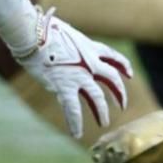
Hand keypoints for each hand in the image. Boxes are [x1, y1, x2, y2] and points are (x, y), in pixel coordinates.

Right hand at [11, 7, 131, 139]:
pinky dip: (75, 122)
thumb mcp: (62, 31)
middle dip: (119, 92)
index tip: (129, 74)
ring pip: (96, 97)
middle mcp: (89, 62)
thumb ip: (67, 40)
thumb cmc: (42, 29)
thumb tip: (58, 33)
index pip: (113, 57)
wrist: (33, 34)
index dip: (123, 66)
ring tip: (105, 122)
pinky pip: (73, 108)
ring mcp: (79, 75)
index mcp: (90, 47)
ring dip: (101, 111)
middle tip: (123, 105)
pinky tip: (76, 133)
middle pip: (111, 79)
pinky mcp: (64, 85)